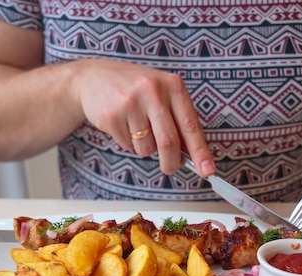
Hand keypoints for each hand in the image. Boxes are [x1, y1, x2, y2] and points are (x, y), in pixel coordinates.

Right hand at [71, 58, 215, 175]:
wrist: (93, 78)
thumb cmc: (135, 90)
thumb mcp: (161, 95)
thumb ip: (177, 120)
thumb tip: (194, 155)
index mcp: (173, 85)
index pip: (191, 125)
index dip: (200, 151)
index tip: (208, 170)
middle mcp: (153, 90)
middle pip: (168, 142)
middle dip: (171, 162)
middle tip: (169, 169)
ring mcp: (131, 102)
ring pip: (147, 147)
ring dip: (144, 148)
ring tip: (135, 127)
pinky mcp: (112, 114)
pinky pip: (127, 145)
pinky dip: (127, 142)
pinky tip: (121, 123)